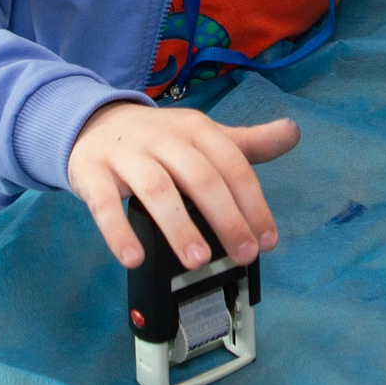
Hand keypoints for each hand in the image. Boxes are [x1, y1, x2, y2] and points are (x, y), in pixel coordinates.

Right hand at [67, 100, 301, 270]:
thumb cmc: (159, 141)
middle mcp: (163, 138)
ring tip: (198, 260)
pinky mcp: (92, 174)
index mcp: (196, 129)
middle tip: (244, 254)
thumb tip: (293, 133)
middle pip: (200, 177)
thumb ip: (247, 143)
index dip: (253, 203)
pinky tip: (134, 258)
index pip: (232, 165)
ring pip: (156, 189)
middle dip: (226, 218)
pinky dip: (118, 232)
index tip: (268, 240)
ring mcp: (126, 155)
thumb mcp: (203, 136)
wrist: (92, 124)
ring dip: (179, 227)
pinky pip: (105, 205)